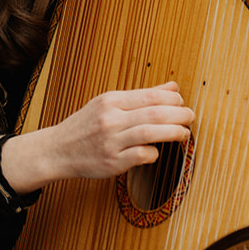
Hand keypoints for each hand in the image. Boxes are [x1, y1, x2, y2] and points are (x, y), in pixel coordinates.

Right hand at [1, 82, 193, 191]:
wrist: (58, 149)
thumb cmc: (85, 126)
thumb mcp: (108, 104)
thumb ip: (141, 96)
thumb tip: (173, 87)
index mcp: (110, 101)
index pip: (150, 95)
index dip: (173, 99)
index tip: (182, 103)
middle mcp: (110, 119)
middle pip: (154, 114)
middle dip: (179, 115)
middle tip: (190, 117)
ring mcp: (110, 142)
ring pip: (150, 133)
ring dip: (173, 133)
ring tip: (184, 133)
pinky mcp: (112, 162)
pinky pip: (141, 156)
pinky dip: (154, 153)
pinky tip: (156, 151)